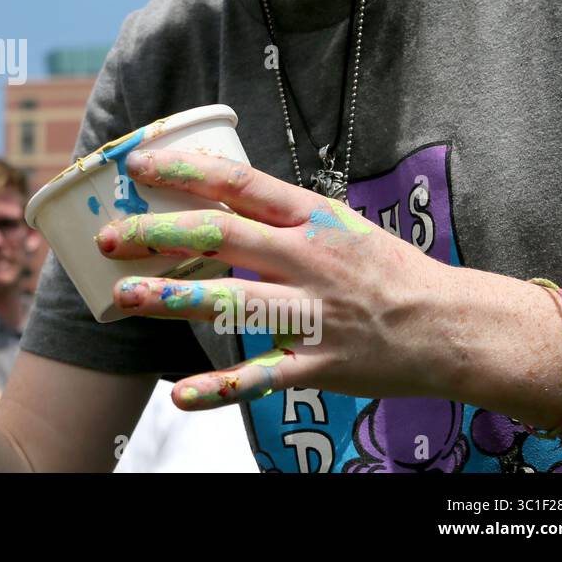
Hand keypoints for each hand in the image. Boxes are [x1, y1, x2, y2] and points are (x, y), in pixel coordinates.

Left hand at [97, 148, 456, 410]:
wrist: (450, 326)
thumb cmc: (388, 270)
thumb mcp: (337, 224)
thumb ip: (280, 215)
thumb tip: (217, 200)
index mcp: (310, 217)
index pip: (237, 183)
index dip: (183, 171)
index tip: (138, 166)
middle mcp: (307, 259)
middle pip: (220, 237)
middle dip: (159, 235)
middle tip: (112, 237)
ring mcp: (311, 313)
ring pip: (230, 303)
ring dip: (171, 300)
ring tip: (123, 296)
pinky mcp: (317, 363)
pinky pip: (259, 378)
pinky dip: (217, 391)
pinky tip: (178, 395)